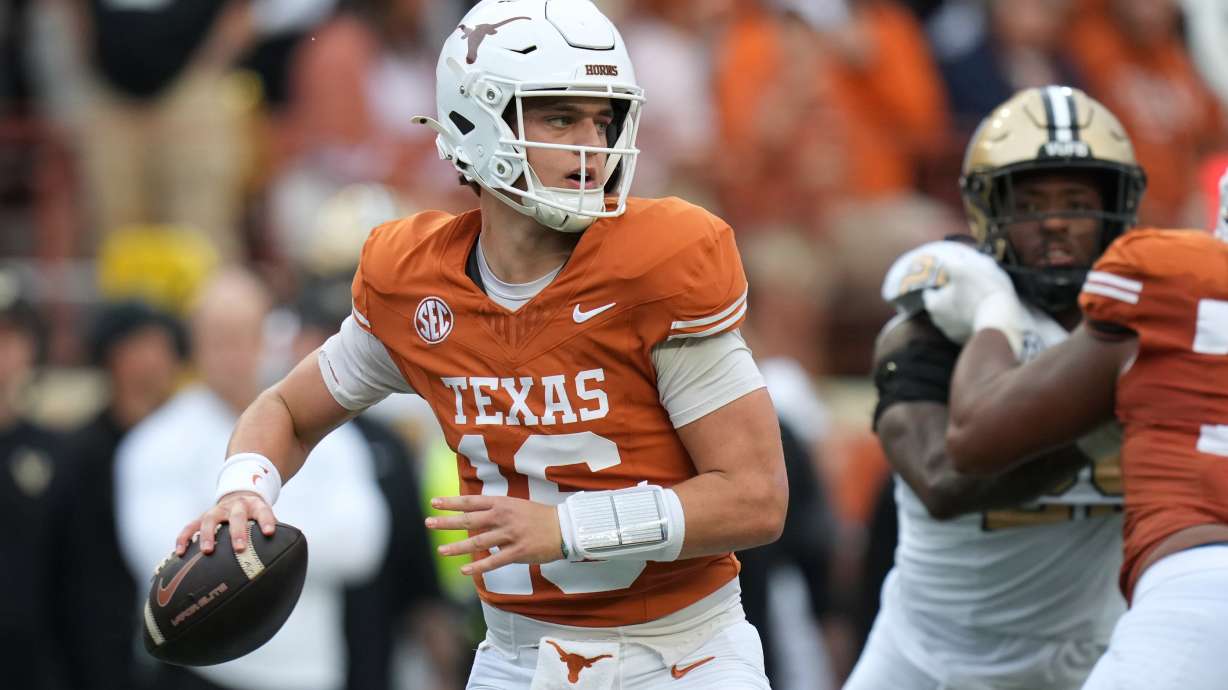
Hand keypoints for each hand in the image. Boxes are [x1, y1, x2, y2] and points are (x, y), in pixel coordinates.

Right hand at [175, 491, 277, 555]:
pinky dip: (184, 538)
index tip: (270, 533)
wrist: (240, 496)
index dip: (267, 521)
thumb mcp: (266, 518)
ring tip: (207, 551)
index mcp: (255, 506)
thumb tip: (287, 561)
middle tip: (239, 548)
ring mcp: (217, 510)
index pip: (263, 511)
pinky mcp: (202, 516)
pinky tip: (180, 553)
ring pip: (210, 519)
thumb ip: (275, 534)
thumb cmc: (255, 516)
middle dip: (238, 532)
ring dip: (208, 535)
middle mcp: (236, 506)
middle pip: (237, 516)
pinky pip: (190, 526)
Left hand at [425, 495, 563, 576]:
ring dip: (457, 547)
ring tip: (441, 550)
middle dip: (447, 522)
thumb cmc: (540, 517)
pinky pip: (494, 561)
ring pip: (478, 541)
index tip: (434, 502)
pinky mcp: (518, 552)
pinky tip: (464, 570)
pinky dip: (478, 566)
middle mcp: (504, 517)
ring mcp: (510, 535)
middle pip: (470, 519)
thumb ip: (497, 510)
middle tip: (428, 522)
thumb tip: (476, 516)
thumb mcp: (517, 505)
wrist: (565, 528)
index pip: (471, 501)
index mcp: (503, 503)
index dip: (452, 502)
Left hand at [920, 245, 1030, 351]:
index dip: (939, 282)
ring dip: (963, 308)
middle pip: (942, 304)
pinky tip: (985, 311)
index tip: (950, 276)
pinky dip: (973, 319)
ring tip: (979, 298)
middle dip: (951, 296)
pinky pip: (968, 326)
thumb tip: (950, 256)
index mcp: (934, 304)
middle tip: (967, 285)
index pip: (929, 292)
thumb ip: (953, 261)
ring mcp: (953, 334)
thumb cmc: (982, 290)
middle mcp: (939, 322)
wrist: (1003, 320)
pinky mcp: (968, 340)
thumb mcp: (965, 267)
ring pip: (955, 316)